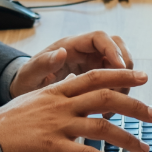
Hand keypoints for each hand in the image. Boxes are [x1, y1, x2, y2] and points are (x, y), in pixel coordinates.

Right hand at [0, 68, 151, 151]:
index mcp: (56, 92)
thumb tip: (73, 87)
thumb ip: (56, 95)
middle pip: (107, 98)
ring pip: (103, 127)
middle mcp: (61, 105)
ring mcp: (58, 125)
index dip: (121, 76)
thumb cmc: (6, 123)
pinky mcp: (54, 147)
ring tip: (144, 148)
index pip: (95, 77)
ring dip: (129, 138)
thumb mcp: (33, 100)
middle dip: (136, 105)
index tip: (141, 77)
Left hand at [10, 33, 133, 96]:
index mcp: (70, 45)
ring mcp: (93, 64)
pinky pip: (115, 82)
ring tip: (114, 106)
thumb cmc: (28, 79)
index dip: (112, 50)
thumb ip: (44, 64)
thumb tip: (60, 53)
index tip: (119, 68)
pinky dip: (117, 95)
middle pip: (117, 48)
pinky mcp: (97, 79)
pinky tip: (106, 113)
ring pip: (120, 65)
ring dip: (123, 84)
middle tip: (124, 89)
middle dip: (125, 67)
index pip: (99, 38)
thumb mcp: (31, 73)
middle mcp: (85, 52)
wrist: (26, 91)